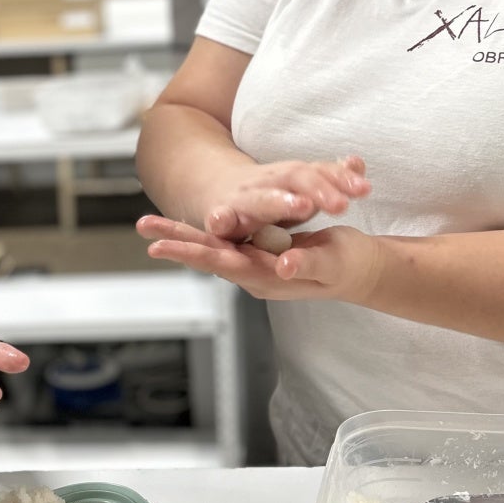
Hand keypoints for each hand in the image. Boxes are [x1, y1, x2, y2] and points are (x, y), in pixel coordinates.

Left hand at [136, 215, 382, 302]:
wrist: (360, 270)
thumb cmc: (349, 267)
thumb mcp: (333, 264)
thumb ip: (308, 264)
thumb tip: (284, 264)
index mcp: (267, 277)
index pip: (221, 263)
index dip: (191, 252)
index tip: (159, 246)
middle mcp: (254, 272)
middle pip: (208, 255)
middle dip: (175, 241)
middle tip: (142, 227)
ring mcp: (255, 262)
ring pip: (212, 247)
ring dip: (182, 235)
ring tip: (150, 225)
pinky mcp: (260, 250)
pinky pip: (225, 240)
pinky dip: (203, 231)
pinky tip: (181, 225)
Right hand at [204, 155, 369, 242]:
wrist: (216, 186)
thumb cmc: (270, 195)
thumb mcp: (302, 186)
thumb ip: (330, 178)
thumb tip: (358, 163)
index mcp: (292, 176)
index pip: (320, 172)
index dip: (341, 179)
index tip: (364, 190)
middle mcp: (269, 181)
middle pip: (295, 178)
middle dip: (318, 189)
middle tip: (341, 204)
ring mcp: (243, 198)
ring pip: (261, 199)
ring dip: (279, 202)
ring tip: (302, 206)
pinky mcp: (220, 216)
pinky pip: (219, 218)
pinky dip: (219, 219)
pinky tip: (221, 223)